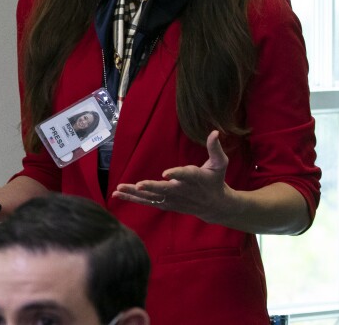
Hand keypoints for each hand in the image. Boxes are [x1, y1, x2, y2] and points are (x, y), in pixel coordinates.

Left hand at [113, 131, 235, 223]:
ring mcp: (172, 199)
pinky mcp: (165, 204)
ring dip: (135, 194)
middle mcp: (182, 190)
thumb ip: (215, 149)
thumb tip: (215, 132)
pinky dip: (132, 198)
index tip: (166, 173)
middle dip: (151, 187)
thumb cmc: (215, 180)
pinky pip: (147, 201)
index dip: (176, 174)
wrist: (215, 206)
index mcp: (195, 178)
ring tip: (119, 189)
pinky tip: (118, 194)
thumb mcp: (220, 164)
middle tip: (139, 185)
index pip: (185, 175)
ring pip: (152, 197)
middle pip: (165, 190)